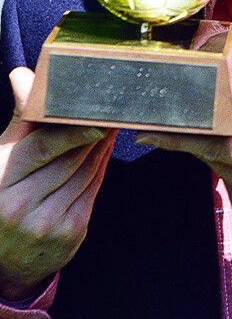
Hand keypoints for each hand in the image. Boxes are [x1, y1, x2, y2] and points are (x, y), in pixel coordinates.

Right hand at [0, 67, 114, 300]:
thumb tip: (22, 75)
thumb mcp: (0, 159)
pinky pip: (94, 190)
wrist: (4, 261)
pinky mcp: (70, 234)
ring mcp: (47, 224)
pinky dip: (103, 166)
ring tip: (114, 122)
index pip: (43, 147)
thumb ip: (19, 120)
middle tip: (113, 108)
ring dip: (104, 145)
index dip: (73, 129)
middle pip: (71, 158)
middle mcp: (21, 207)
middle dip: (95, 131)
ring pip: (87, 172)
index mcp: (0, 183)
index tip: (96, 113)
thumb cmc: (1, 197)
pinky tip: (107, 148)